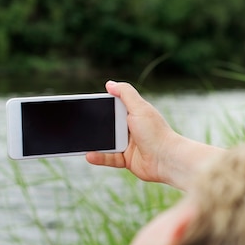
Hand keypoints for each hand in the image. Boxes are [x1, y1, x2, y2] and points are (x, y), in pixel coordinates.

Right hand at [87, 81, 221, 189]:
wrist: (167, 159)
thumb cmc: (156, 132)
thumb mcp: (139, 107)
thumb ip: (125, 93)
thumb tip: (109, 83)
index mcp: (134, 113)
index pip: (113, 107)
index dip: (100, 107)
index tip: (84, 106)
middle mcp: (130, 128)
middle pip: (107, 125)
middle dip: (94, 126)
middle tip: (77, 125)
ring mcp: (128, 145)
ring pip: (106, 143)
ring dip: (94, 143)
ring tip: (79, 141)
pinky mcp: (127, 160)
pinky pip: (109, 158)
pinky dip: (99, 157)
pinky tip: (89, 155)